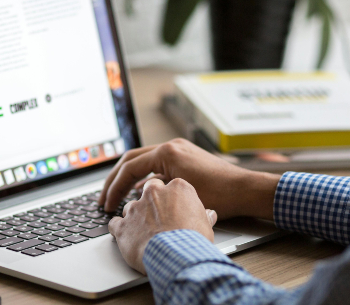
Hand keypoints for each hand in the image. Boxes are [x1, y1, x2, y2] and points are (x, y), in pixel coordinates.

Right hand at [99, 138, 279, 219]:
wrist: (246, 190)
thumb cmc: (219, 196)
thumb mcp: (180, 195)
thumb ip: (153, 193)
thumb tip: (135, 198)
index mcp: (168, 152)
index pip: (129, 167)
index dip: (114, 188)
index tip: (107, 204)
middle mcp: (172, 146)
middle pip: (131, 160)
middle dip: (115, 180)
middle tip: (104, 199)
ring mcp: (179, 149)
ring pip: (143, 161)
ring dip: (129, 178)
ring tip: (117, 197)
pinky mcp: (185, 157)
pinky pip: (157, 165)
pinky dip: (145, 178)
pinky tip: (141, 194)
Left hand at [108, 178, 217, 273]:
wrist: (176, 255)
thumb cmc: (193, 240)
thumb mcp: (206, 225)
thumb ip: (203, 216)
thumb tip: (209, 215)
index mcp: (177, 188)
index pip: (171, 186)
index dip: (172, 199)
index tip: (174, 208)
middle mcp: (154, 193)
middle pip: (149, 191)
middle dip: (151, 202)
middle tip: (158, 217)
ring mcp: (136, 208)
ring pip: (131, 207)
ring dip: (135, 217)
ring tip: (144, 232)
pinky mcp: (122, 225)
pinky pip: (115, 223)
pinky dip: (119, 230)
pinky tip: (126, 238)